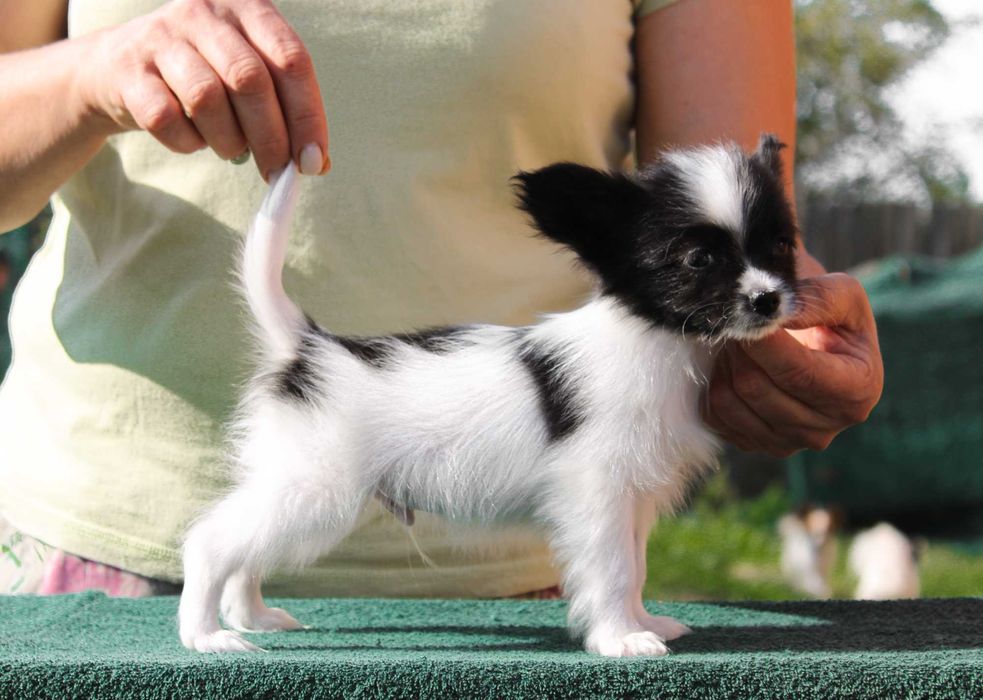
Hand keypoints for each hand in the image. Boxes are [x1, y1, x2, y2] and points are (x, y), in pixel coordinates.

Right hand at [76, 0, 328, 178]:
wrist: (118, 68)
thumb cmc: (203, 76)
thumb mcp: (249, 80)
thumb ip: (286, 112)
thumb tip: (318, 163)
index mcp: (248, 8)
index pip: (291, 60)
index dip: (307, 116)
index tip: (312, 160)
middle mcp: (205, 12)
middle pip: (250, 80)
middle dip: (271, 137)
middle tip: (276, 172)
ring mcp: (161, 36)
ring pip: (207, 98)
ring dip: (228, 140)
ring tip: (231, 149)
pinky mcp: (128, 69)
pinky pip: (165, 117)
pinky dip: (187, 142)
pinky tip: (193, 140)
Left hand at [703, 272, 883, 456]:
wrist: (817, 348)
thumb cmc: (833, 320)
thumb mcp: (843, 295)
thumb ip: (816, 299)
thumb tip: (773, 312)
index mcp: (857, 391)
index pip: (797, 371)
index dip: (762, 340)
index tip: (745, 313)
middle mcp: (824, 429)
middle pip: (757, 386)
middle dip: (740, 346)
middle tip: (738, 319)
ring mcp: (787, 443)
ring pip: (730, 401)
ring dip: (725, 362)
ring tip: (738, 340)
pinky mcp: (753, 444)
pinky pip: (715, 414)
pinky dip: (714, 383)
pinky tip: (732, 364)